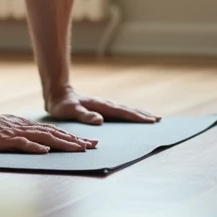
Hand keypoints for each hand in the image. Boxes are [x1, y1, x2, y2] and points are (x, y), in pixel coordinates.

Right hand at [0, 110, 98, 152]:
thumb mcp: (13, 131)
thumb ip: (28, 137)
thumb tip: (45, 147)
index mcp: (29, 126)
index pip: (55, 132)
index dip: (73, 137)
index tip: (89, 143)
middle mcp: (26, 128)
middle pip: (55, 134)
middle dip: (75, 140)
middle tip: (93, 145)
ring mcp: (16, 133)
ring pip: (43, 138)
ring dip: (62, 143)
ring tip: (77, 149)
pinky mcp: (5, 139)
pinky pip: (21, 143)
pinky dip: (33, 147)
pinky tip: (44, 151)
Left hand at [45, 87, 160, 124]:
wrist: (57, 95)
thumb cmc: (62, 106)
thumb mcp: (70, 111)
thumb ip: (84, 115)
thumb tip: (100, 120)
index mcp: (101, 106)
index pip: (122, 112)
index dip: (136, 117)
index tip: (151, 120)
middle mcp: (105, 104)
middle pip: (128, 110)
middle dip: (143, 114)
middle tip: (158, 119)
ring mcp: (104, 105)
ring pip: (125, 110)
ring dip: (139, 114)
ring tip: (152, 118)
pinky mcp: (102, 108)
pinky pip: (120, 112)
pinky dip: (130, 114)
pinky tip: (134, 118)